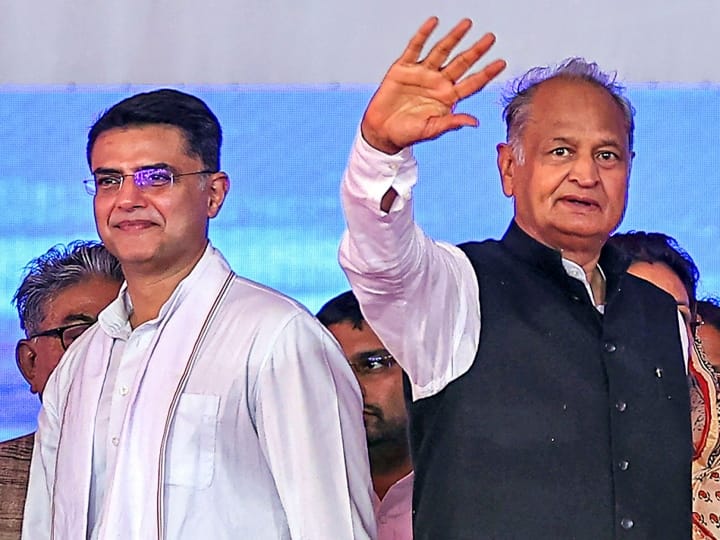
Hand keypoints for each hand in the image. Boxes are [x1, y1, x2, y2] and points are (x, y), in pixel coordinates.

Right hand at [361, 17, 505, 154]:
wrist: (382, 131)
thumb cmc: (407, 133)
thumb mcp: (431, 130)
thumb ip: (452, 123)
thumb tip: (474, 122)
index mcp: (447, 98)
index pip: (472, 83)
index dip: (487, 73)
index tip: (501, 63)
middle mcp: (438, 82)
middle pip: (461, 63)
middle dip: (476, 51)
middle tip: (490, 38)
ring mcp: (422, 73)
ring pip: (442, 51)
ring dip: (454, 37)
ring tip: (467, 24)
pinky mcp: (404, 67)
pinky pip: (416, 47)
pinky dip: (424, 35)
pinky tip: (433, 23)